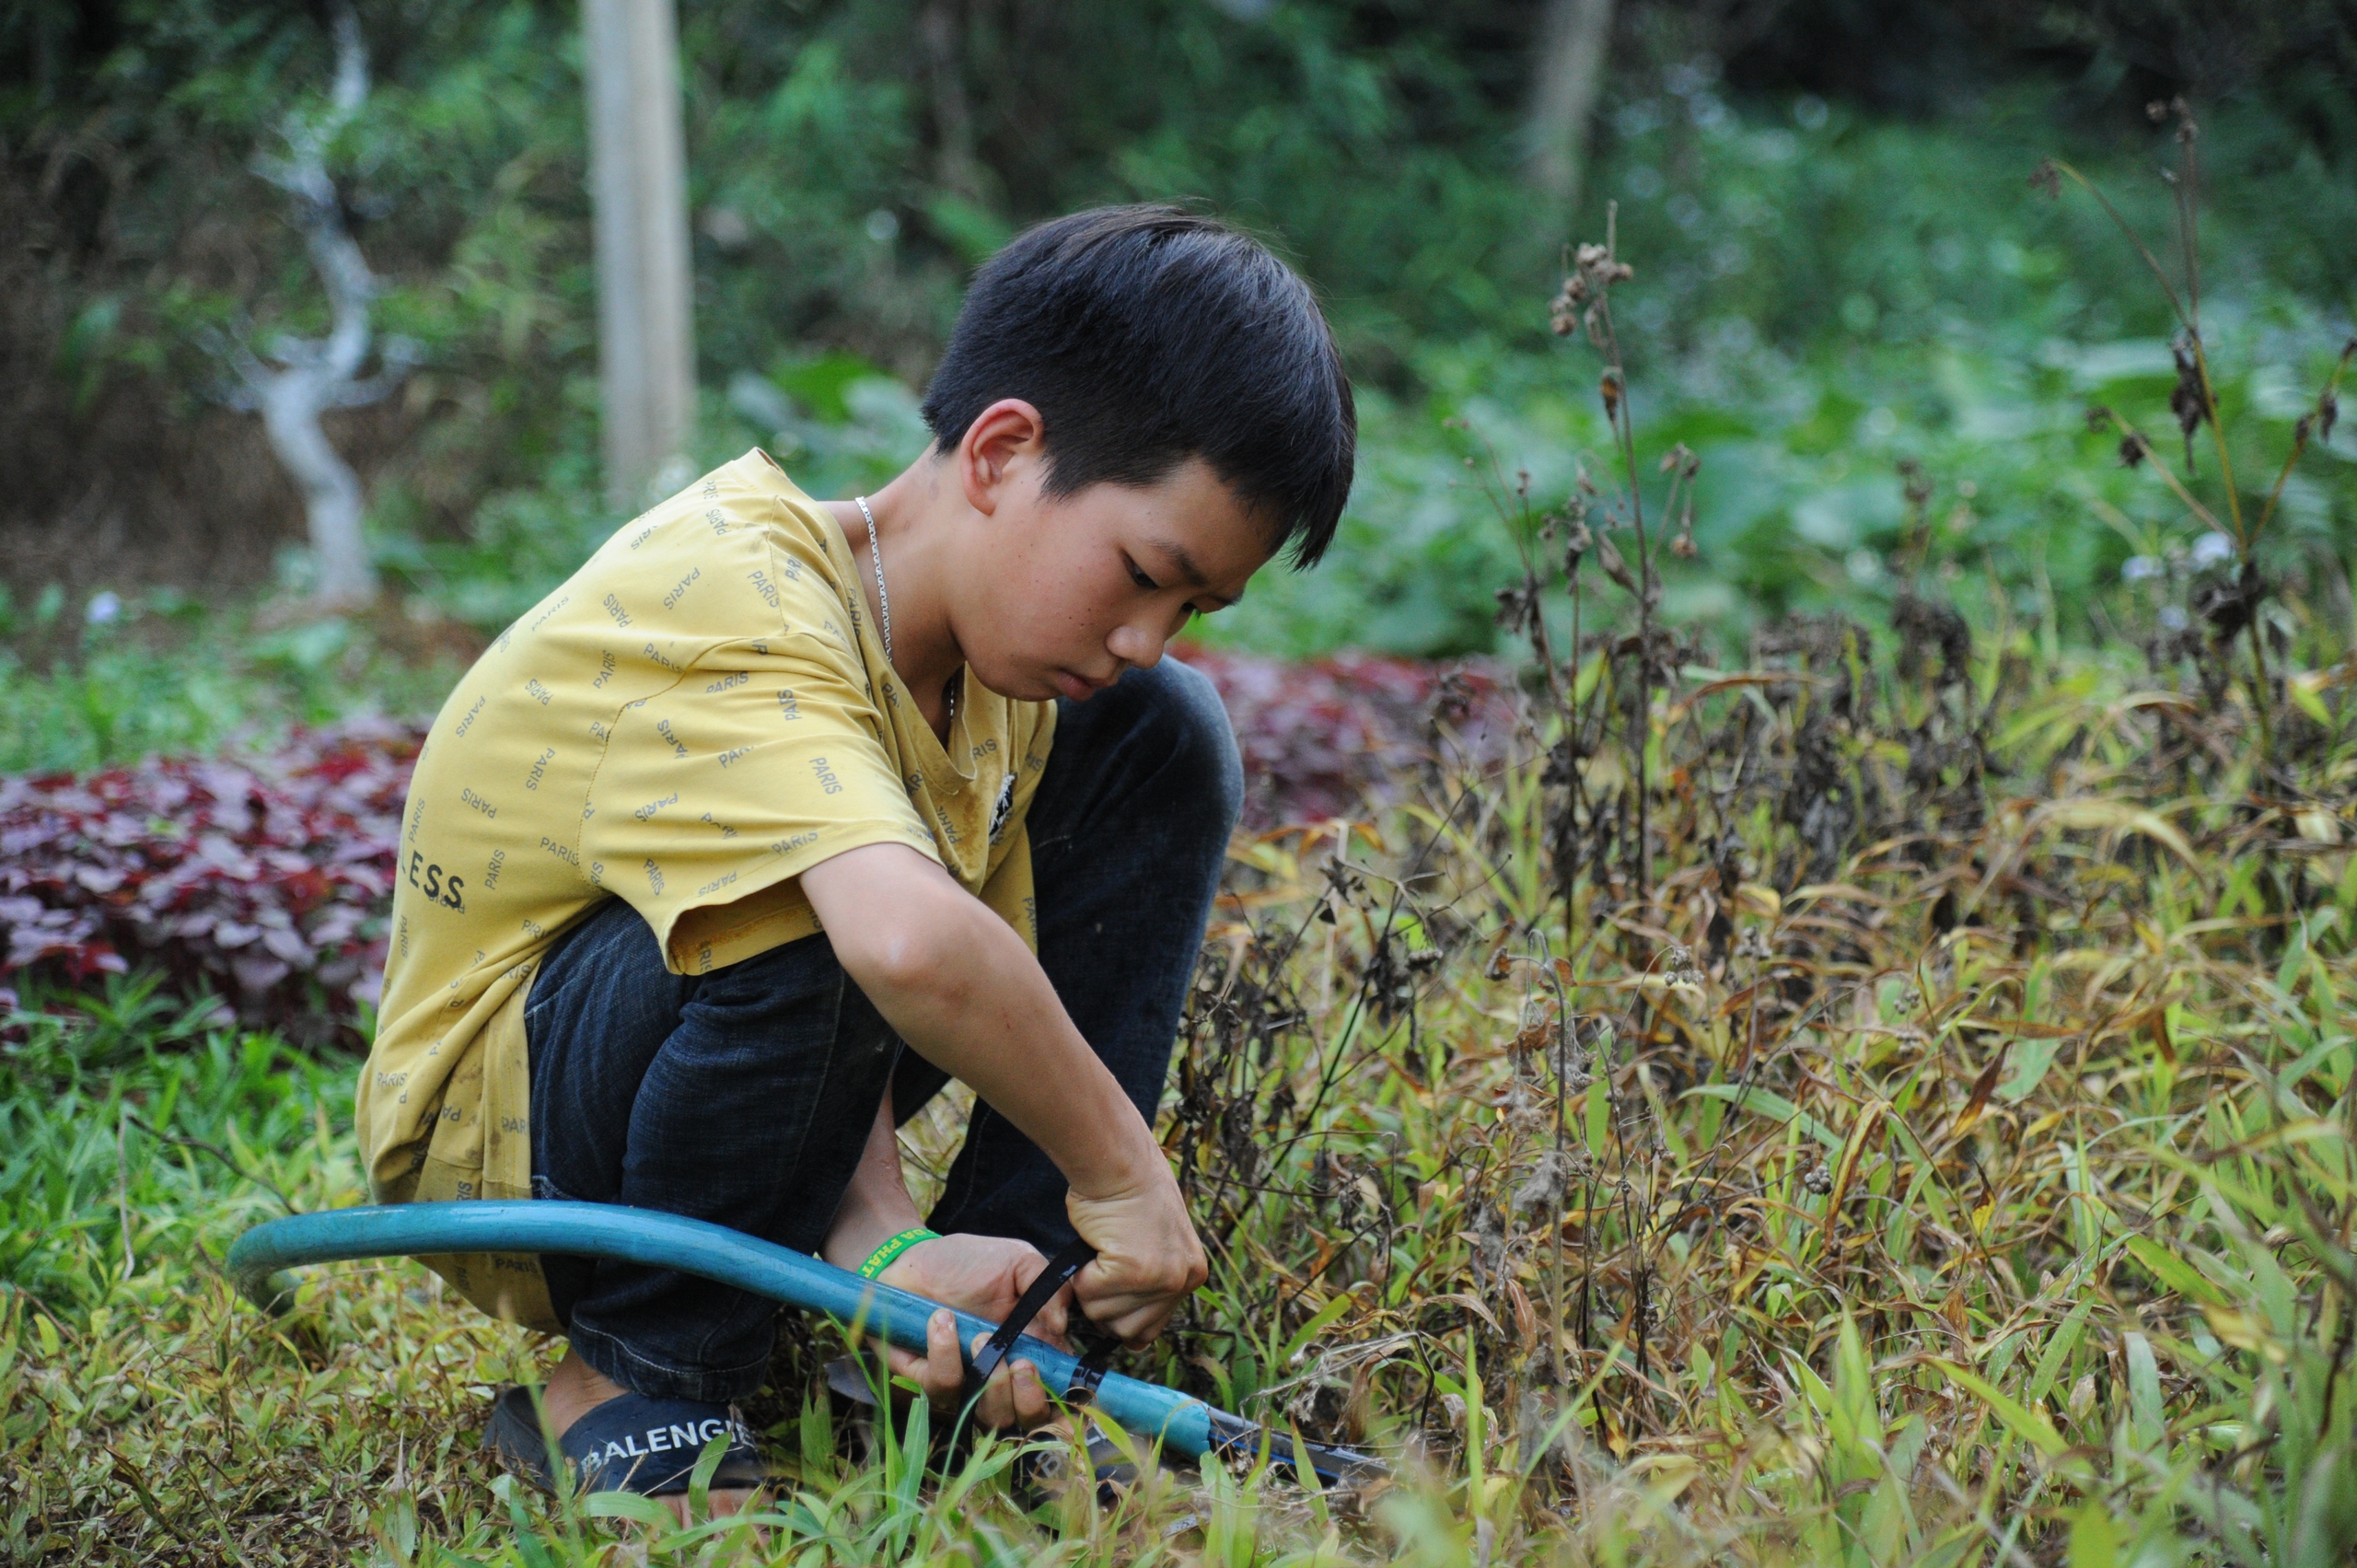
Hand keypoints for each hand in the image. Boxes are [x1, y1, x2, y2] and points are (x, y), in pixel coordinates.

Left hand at [877, 1233, 1065, 1427]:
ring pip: (990, 1416)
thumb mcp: (1017, 1260)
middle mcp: (1001, 1377)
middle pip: (1027, 1419)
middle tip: (1021, 1362)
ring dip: (991, 1378)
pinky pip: (944, 1387)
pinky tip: (941, 1320)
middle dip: (1029, 1400)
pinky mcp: (928, 1382)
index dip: (1068, 1402)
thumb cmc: (966, 1263)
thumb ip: (1047, 1287)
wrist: (910, 1259)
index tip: (1072, 1391)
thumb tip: (1062, 1326)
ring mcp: (966, 1385)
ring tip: (978, 1335)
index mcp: (1030, 1351)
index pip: (1057, 1392)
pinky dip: (945, 1354)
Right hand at [1065, 1162, 1206, 1346]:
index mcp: (1191, 1276)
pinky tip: (1096, 1243)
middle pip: (1127, 1330)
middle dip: (1105, 1302)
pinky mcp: (1136, 1269)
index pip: (1151, 1329)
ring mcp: (1162, 1277)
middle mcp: (1184, 1280)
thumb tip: (1135, 1342)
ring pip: (1103, 1315)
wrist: (1118, 1163)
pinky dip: (1081, 1272)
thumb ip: (1149, 1287)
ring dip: (1091, 1287)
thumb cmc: (1126, 1198)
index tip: (1113, 1285)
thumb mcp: (1153, 1247)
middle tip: (1106, 1262)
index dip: (1121, 1311)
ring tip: (1103, 1249)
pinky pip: (1088, 1293)